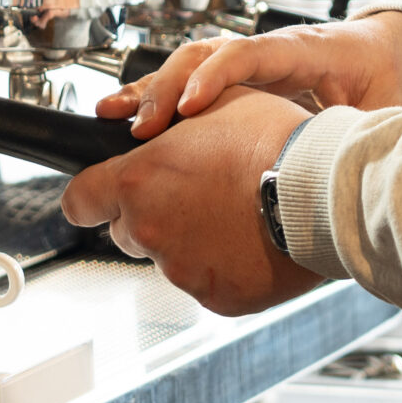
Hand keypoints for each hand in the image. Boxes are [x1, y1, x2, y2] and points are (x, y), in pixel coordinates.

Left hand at [60, 86, 320, 314]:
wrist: (323, 192)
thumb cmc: (273, 141)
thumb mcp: (214, 104)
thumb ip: (171, 121)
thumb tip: (154, 121)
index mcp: (138, 181)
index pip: (79, 200)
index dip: (91, 195)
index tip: (99, 195)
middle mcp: (149, 230)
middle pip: (126, 230)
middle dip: (150, 214)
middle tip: (194, 193)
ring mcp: (181, 270)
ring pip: (168, 258)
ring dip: (190, 239)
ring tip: (234, 213)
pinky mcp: (214, 298)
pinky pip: (206, 283)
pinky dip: (222, 266)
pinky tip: (251, 240)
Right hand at [97, 10, 401, 139]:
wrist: (389, 53)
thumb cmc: (386, 80)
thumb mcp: (385, 109)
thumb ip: (365, 132)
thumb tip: (349, 165)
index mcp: (306, 50)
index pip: (251, 53)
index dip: (217, 76)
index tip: (191, 107)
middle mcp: (267, 49)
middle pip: (207, 53)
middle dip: (169, 86)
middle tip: (144, 127)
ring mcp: (249, 59)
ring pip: (189, 62)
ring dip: (151, 88)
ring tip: (114, 115)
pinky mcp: (237, 78)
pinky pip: (189, 79)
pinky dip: (156, 95)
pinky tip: (124, 115)